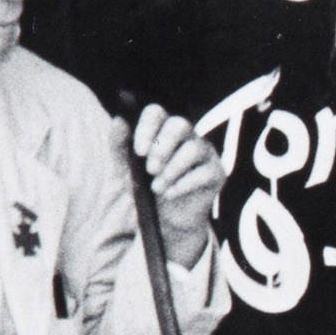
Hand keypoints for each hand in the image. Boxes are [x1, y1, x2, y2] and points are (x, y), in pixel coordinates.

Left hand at [131, 104, 223, 267]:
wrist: (164, 221)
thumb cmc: (145, 189)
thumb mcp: (125, 169)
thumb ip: (119, 144)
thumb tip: (120, 120)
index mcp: (162, 130)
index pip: (156, 113)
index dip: (147, 128)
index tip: (139, 152)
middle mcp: (186, 136)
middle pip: (180, 124)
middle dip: (162, 148)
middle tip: (150, 170)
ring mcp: (204, 153)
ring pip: (193, 149)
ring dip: (171, 170)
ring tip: (157, 188)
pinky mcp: (216, 173)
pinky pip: (204, 173)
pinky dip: (183, 185)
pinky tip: (170, 194)